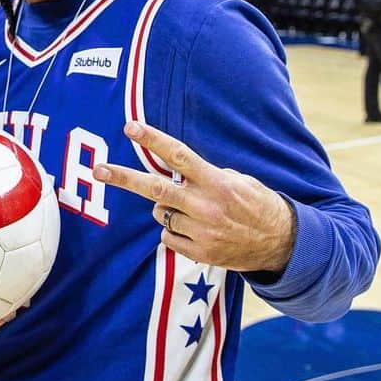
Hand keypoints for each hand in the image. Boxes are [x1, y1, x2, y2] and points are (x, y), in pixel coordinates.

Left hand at [93, 121, 295, 273]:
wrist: (282, 244)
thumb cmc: (257, 205)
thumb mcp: (239, 181)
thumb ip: (207, 175)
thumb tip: (176, 172)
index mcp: (216, 182)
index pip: (178, 156)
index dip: (152, 140)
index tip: (130, 128)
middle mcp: (205, 206)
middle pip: (155, 189)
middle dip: (123, 178)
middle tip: (98, 169)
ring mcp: (201, 232)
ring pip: (160, 214)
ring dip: (168, 210)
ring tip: (194, 212)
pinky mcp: (199, 253)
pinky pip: (168, 237)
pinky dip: (175, 232)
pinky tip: (198, 231)